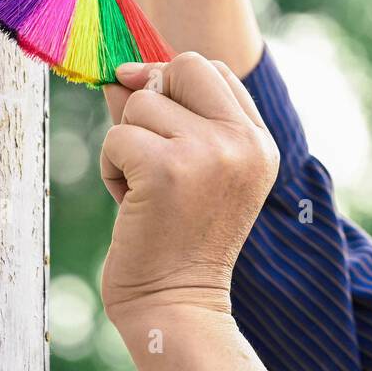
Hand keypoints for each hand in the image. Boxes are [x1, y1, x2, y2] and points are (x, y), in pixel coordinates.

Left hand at [98, 53, 278, 322]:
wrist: (178, 304)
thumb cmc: (177, 239)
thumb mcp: (191, 169)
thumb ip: (170, 115)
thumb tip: (124, 71)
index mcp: (260, 142)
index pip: (214, 70)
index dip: (175, 83)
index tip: (156, 118)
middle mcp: (244, 142)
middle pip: (183, 66)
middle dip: (151, 98)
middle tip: (150, 151)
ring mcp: (210, 152)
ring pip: (141, 103)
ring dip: (126, 143)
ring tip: (144, 189)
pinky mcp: (168, 168)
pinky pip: (117, 137)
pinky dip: (111, 169)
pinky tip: (130, 202)